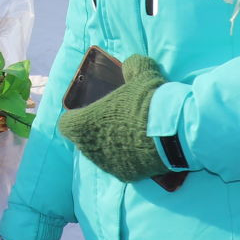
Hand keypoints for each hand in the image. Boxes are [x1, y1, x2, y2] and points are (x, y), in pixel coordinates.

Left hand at [59, 54, 171, 181]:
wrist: (172, 132)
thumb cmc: (148, 101)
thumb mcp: (140, 74)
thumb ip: (132, 67)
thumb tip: (132, 64)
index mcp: (84, 124)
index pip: (66, 124)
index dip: (76, 119)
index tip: (89, 114)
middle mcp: (90, 148)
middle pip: (84, 141)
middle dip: (95, 133)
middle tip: (114, 122)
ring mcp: (108, 164)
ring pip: (101, 155)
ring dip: (111, 147)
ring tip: (131, 135)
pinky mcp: (126, 175)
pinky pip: (121, 166)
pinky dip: (128, 159)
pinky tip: (142, 149)